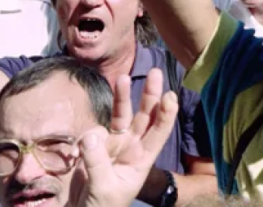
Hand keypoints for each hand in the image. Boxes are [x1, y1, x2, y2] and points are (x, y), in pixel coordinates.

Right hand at [72, 70, 178, 206]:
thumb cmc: (102, 206)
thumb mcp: (103, 188)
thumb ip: (97, 162)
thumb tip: (91, 135)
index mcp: (142, 159)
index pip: (159, 133)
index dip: (167, 115)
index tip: (171, 96)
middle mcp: (133, 147)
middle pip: (145, 116)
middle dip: (151, 94)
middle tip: (156, 73)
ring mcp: (116, 144)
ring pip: (124, 115)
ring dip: (124, 96)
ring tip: (124, 77)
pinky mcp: (97, 144)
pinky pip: (99, 126)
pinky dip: (95, 122)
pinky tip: (86, 133)